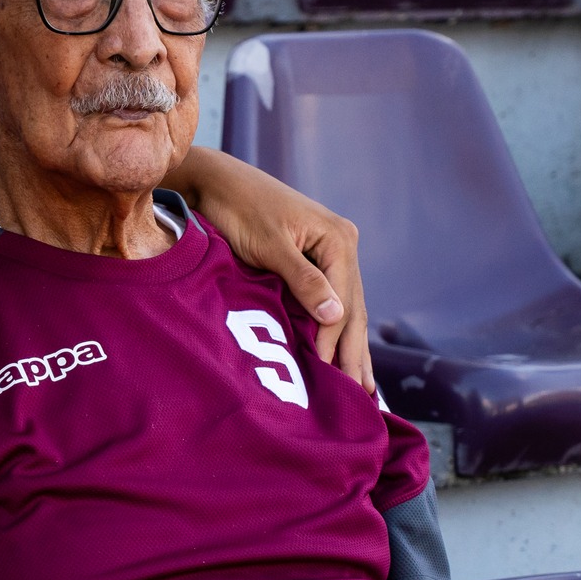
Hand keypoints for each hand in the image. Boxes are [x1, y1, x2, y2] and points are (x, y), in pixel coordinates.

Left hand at [164, 148, 372, 391]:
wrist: (217, 183)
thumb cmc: (239, 209)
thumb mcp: (270, 245)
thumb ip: (302, 280)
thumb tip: (336, 316)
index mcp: (338, 239)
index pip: (344, 300)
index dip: (336, 340)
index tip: (329, 374)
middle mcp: (342, 245)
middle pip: (353, 307)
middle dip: (355, 352)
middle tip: (363, 396)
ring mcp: (330, 254)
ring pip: (345, 308)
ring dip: (350, 347)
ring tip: (362, 386)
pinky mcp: (313, 260)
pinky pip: (330, 300)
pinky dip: (334, 330)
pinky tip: (340, 354)